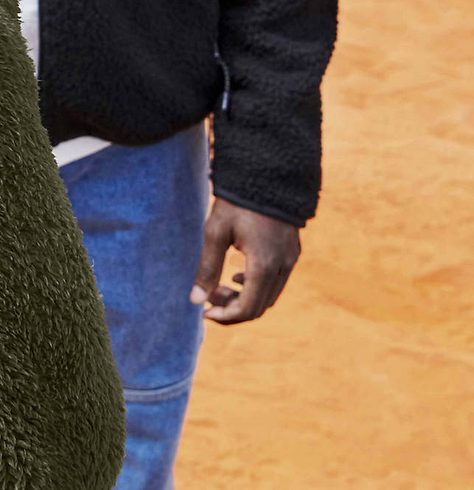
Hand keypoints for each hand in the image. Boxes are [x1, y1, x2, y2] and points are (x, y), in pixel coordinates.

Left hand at [190, 198, 300, 324]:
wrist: (267, 173)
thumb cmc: (237, 202)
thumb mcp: (216, 232)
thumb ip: (207, 268)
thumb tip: (196, 301)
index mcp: (263, 265)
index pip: (247, 308)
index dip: (225, 316)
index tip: (204, 312)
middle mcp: (282, 266)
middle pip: (260, 306)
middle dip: (232, 308)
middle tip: (208, 298)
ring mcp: (291, 259)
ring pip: (270, 296)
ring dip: (244, 298)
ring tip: (219, 286)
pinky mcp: (293, 251)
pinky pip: (277, 281)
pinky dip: (257, 286)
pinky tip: (237, 274)